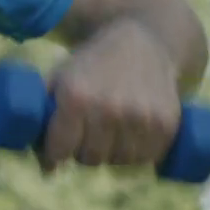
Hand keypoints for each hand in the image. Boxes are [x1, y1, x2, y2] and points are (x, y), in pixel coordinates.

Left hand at [38, 19, 181, 171]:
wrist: (145, 40)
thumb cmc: (93, 64)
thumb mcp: (61, 77)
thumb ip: (43, 115)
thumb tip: (45, 169)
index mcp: (75, 96)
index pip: (59, 150)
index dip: (55, 153)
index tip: (58, 150)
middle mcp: (108, 109)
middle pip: (90, 159)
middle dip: (84, 151)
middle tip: (88, 133)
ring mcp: (140, 117)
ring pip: (119, 162)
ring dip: (113, 153)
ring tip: (112, 132)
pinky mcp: (166, 123)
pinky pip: (148, 158)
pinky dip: (139, 153)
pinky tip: (134, 136)